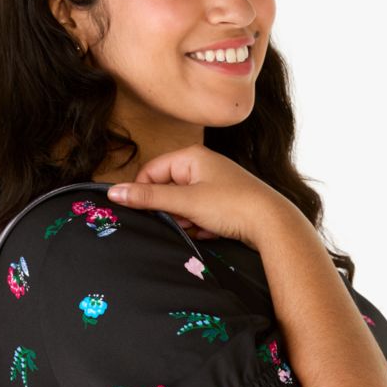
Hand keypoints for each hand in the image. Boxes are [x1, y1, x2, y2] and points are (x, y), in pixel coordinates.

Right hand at [104, 144, 278, 250]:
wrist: (272, 224)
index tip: (147, 213)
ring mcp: (214, 183)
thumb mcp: (185, 202)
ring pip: (182, 205)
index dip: (145, 194)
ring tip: (202, 226)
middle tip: (184, 221)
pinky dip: (201, 225)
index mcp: (191, 156)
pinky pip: (198, 214)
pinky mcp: (223, 201)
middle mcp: (202, 165)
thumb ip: (148, 198)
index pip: (151, 171)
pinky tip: (213, 230)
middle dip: (171, 211)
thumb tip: (114, 192)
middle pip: (167, 190)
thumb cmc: (231, 206)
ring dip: (186, 221)